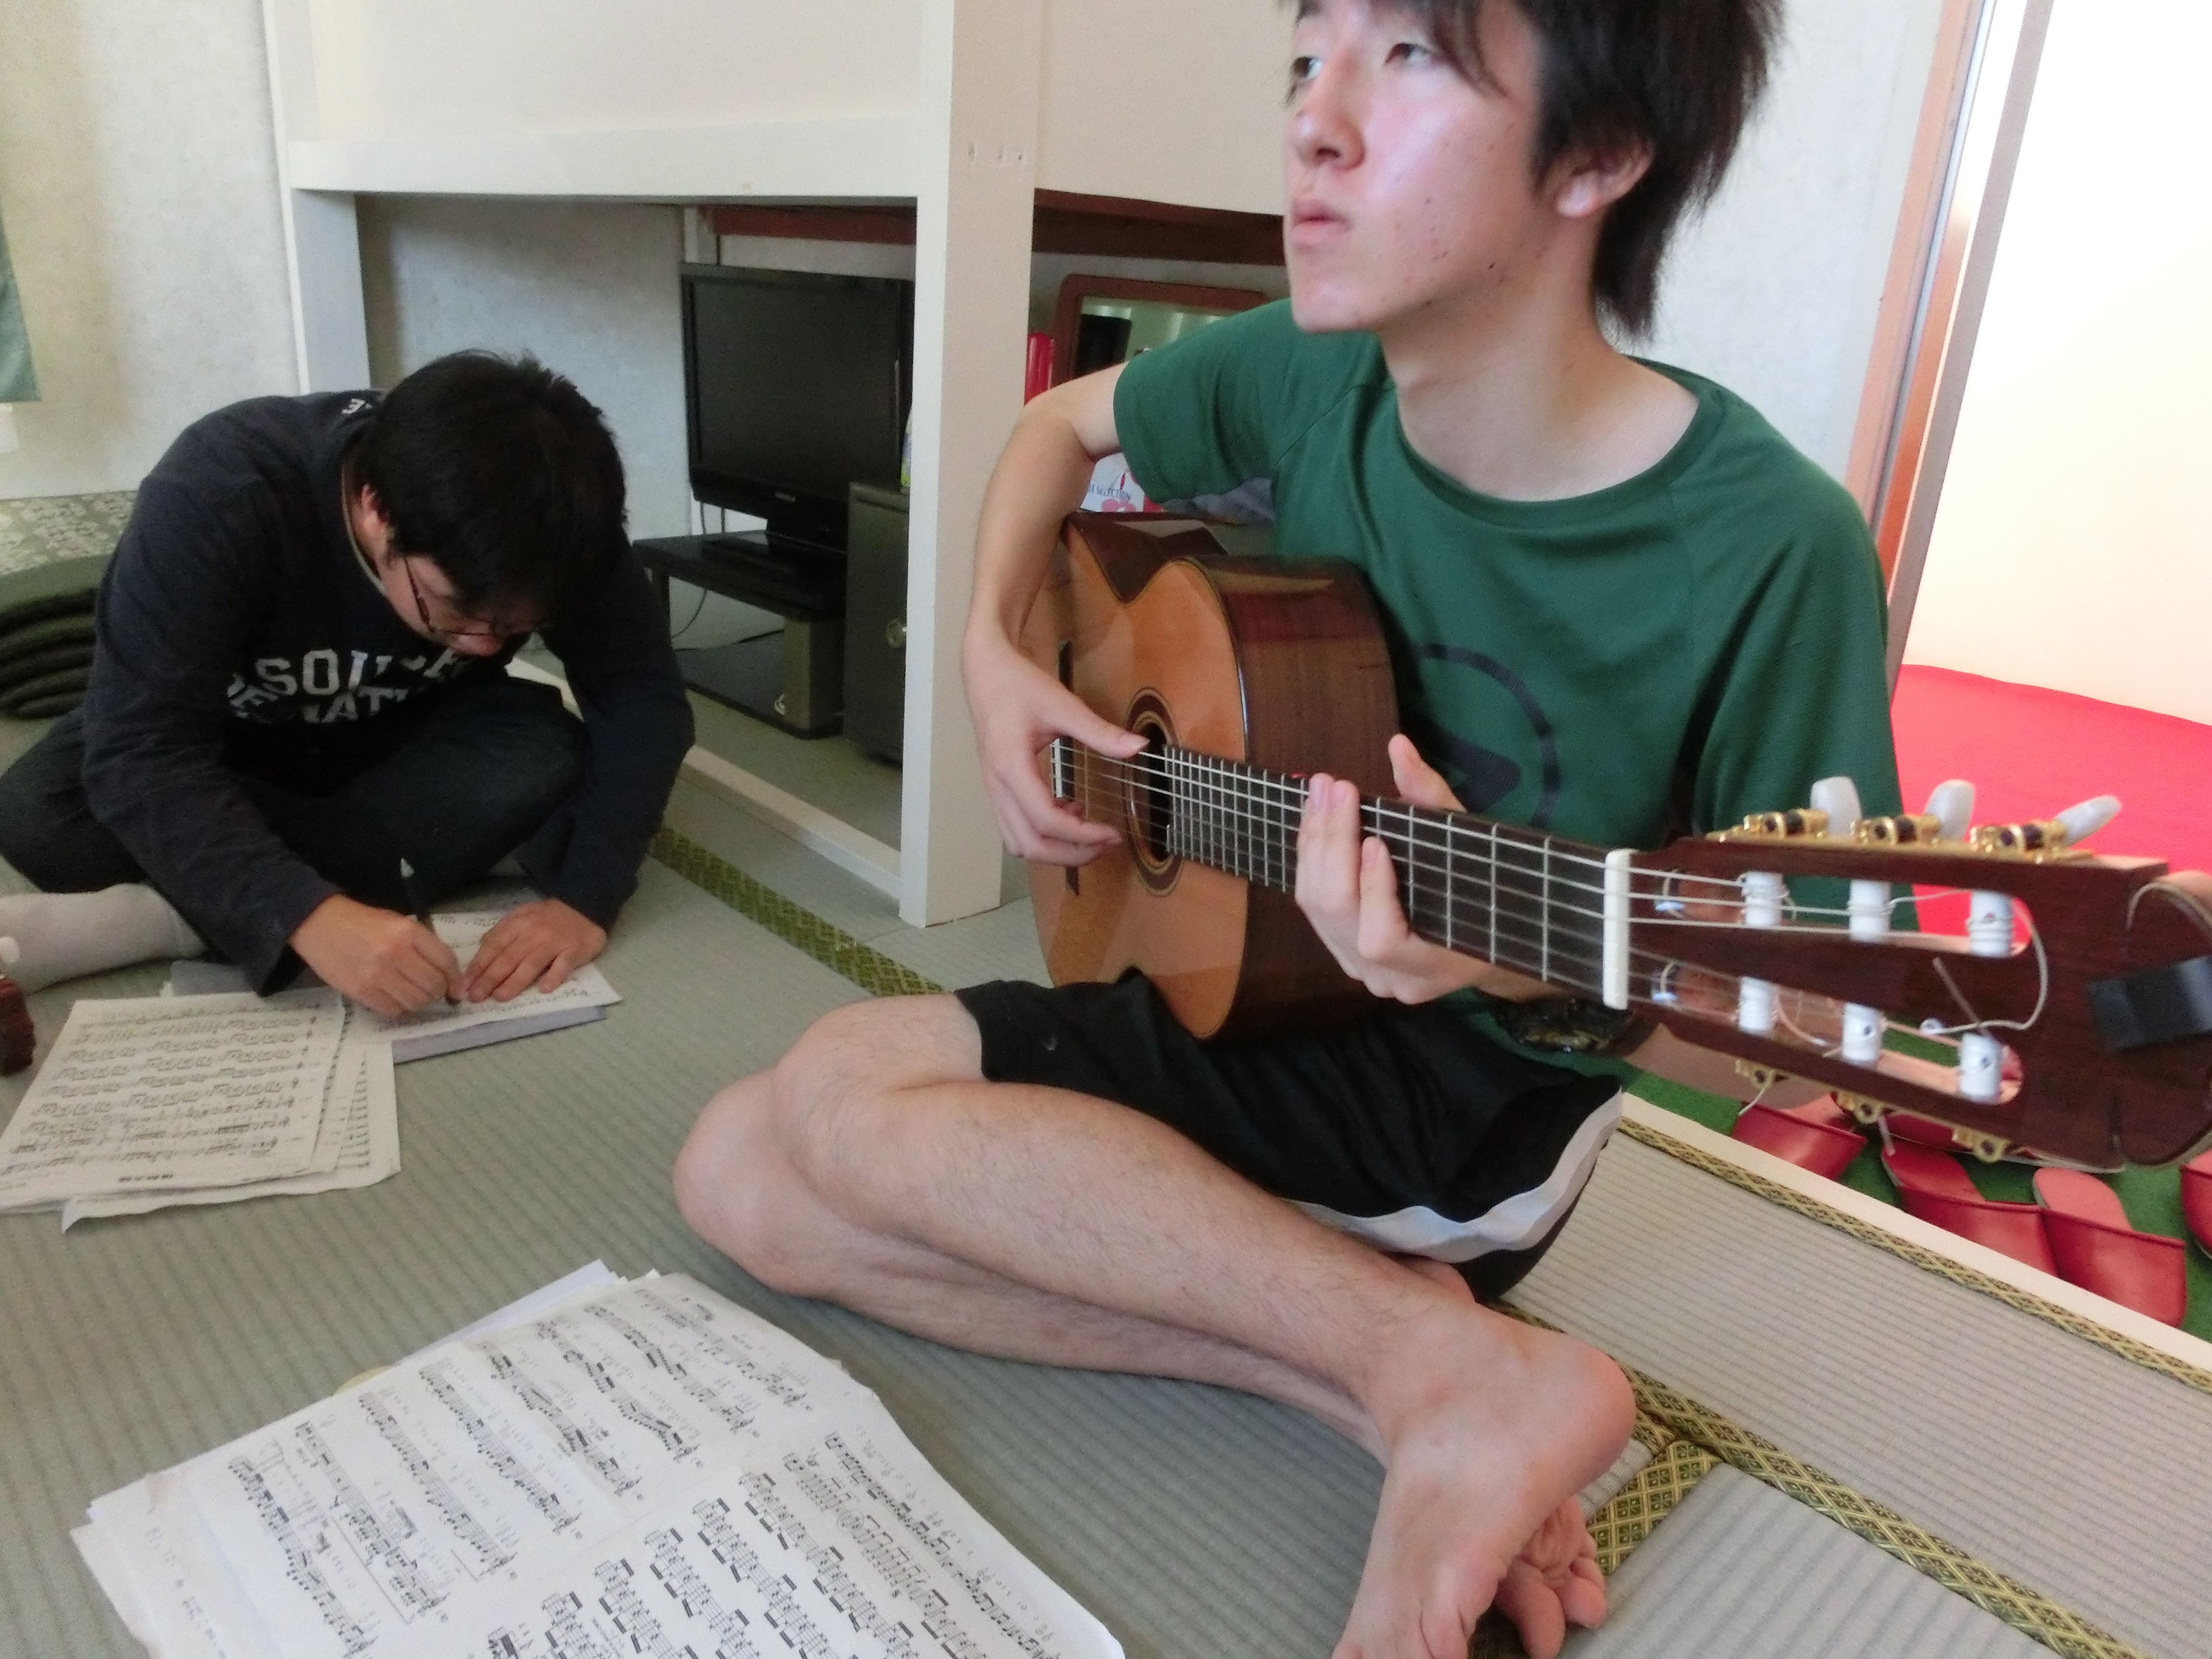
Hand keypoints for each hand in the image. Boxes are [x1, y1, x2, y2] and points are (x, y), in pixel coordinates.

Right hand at [290, 894, 461, 1016]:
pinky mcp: (361, 991)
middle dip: (438, 991)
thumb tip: (447, 975)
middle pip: (433, 985)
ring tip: (412, 993)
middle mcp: (396, 954)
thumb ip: (423, 945)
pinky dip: (400, 1008)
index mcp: (409, 932)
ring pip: (416, 1001)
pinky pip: (393, 1010)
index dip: (455, 979)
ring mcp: (377, 975)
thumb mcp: (398, 922)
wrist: (318, 923)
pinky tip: (395, 998)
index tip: (456, 988)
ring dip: (420, 1002)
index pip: (446, 961)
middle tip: (432, 990)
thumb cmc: (362, 922)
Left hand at [460, 898, 606, 1001]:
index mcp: (517, 924)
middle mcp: (533, 934)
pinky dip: (554, 976)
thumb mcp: (522, 915)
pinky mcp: (575, 950)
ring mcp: (554, 942)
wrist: (586, 904)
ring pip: (531, 964)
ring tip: (500, 997)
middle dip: (489, 979)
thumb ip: (503, 931)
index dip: (478, 967)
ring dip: (515, 981)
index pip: (493, 947)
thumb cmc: (550, 915)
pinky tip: (544, 989)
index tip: (464, 985)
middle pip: (508, 958)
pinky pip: (563, 965)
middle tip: (475, 997)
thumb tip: (482, 946)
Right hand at [962, 627, 1144, 865]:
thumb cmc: (1019, 685)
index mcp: (1011, 766)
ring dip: (1055, 850)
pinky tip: (1070, 812)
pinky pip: (1015, 828)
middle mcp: (997, 786)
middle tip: (1107, 844)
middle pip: (1029, 845)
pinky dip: (1042, 834)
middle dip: (1071, 854)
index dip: (1082, 835)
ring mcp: (993, 791)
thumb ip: (1100, 732)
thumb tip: (1139, 748)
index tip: (1114, 833)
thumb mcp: (1063, 705)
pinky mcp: (996, 789)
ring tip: (1090, 835)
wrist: (984, 672)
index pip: (1046, 819)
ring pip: (1019, 843)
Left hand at [1295, 734, 1553, 1004]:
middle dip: (1333, 844)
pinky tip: (1315, 819)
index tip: (1376, 839)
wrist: (1479, 936)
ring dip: (1315, 843)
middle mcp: (1390, 979)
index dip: (1373, 892)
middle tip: (1335, 787)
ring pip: (1316, 908)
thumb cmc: (1481, 886)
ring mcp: (1360, 971)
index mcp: (1433, 967)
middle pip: (1339, 914)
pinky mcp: (1340, 952)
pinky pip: (1311, 907)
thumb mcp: (1469, 844)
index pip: (1382, 939)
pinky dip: (1311, 858)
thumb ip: (1433, 799)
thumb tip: (1398, 745)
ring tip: (1322, 792)